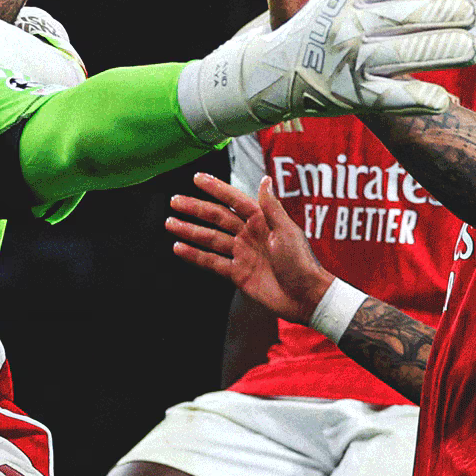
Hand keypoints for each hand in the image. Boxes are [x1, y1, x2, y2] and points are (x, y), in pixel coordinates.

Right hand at [169, 174, 331, 322]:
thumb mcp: (287, 231)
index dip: (216, 188)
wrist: (305, 297)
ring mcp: (242, 253)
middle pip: (217, 217)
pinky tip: (180, 248)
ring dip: (190, 230)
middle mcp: (249, 234)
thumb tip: (265, 179)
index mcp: (262, 220)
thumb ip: (271, 207)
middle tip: (175, 201)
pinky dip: (195, 255)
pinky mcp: (238, 273)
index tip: (197, 178)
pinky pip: (212, 262)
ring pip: (211, 238)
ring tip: (170, 223)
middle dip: (195, 208)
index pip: (234, 199)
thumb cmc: (302, 262)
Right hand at [180, 0, 475, 141]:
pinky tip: (445, 98)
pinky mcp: (353, 97)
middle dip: (449, 14)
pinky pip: (393, 97)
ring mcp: (351, 62)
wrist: (274, 73)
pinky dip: (421, 98)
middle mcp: (349, 26)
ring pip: (409, 54)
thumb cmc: (315, 29)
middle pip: (411, 16)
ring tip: (469, 49)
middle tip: (469, 15)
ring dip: (447, 50)